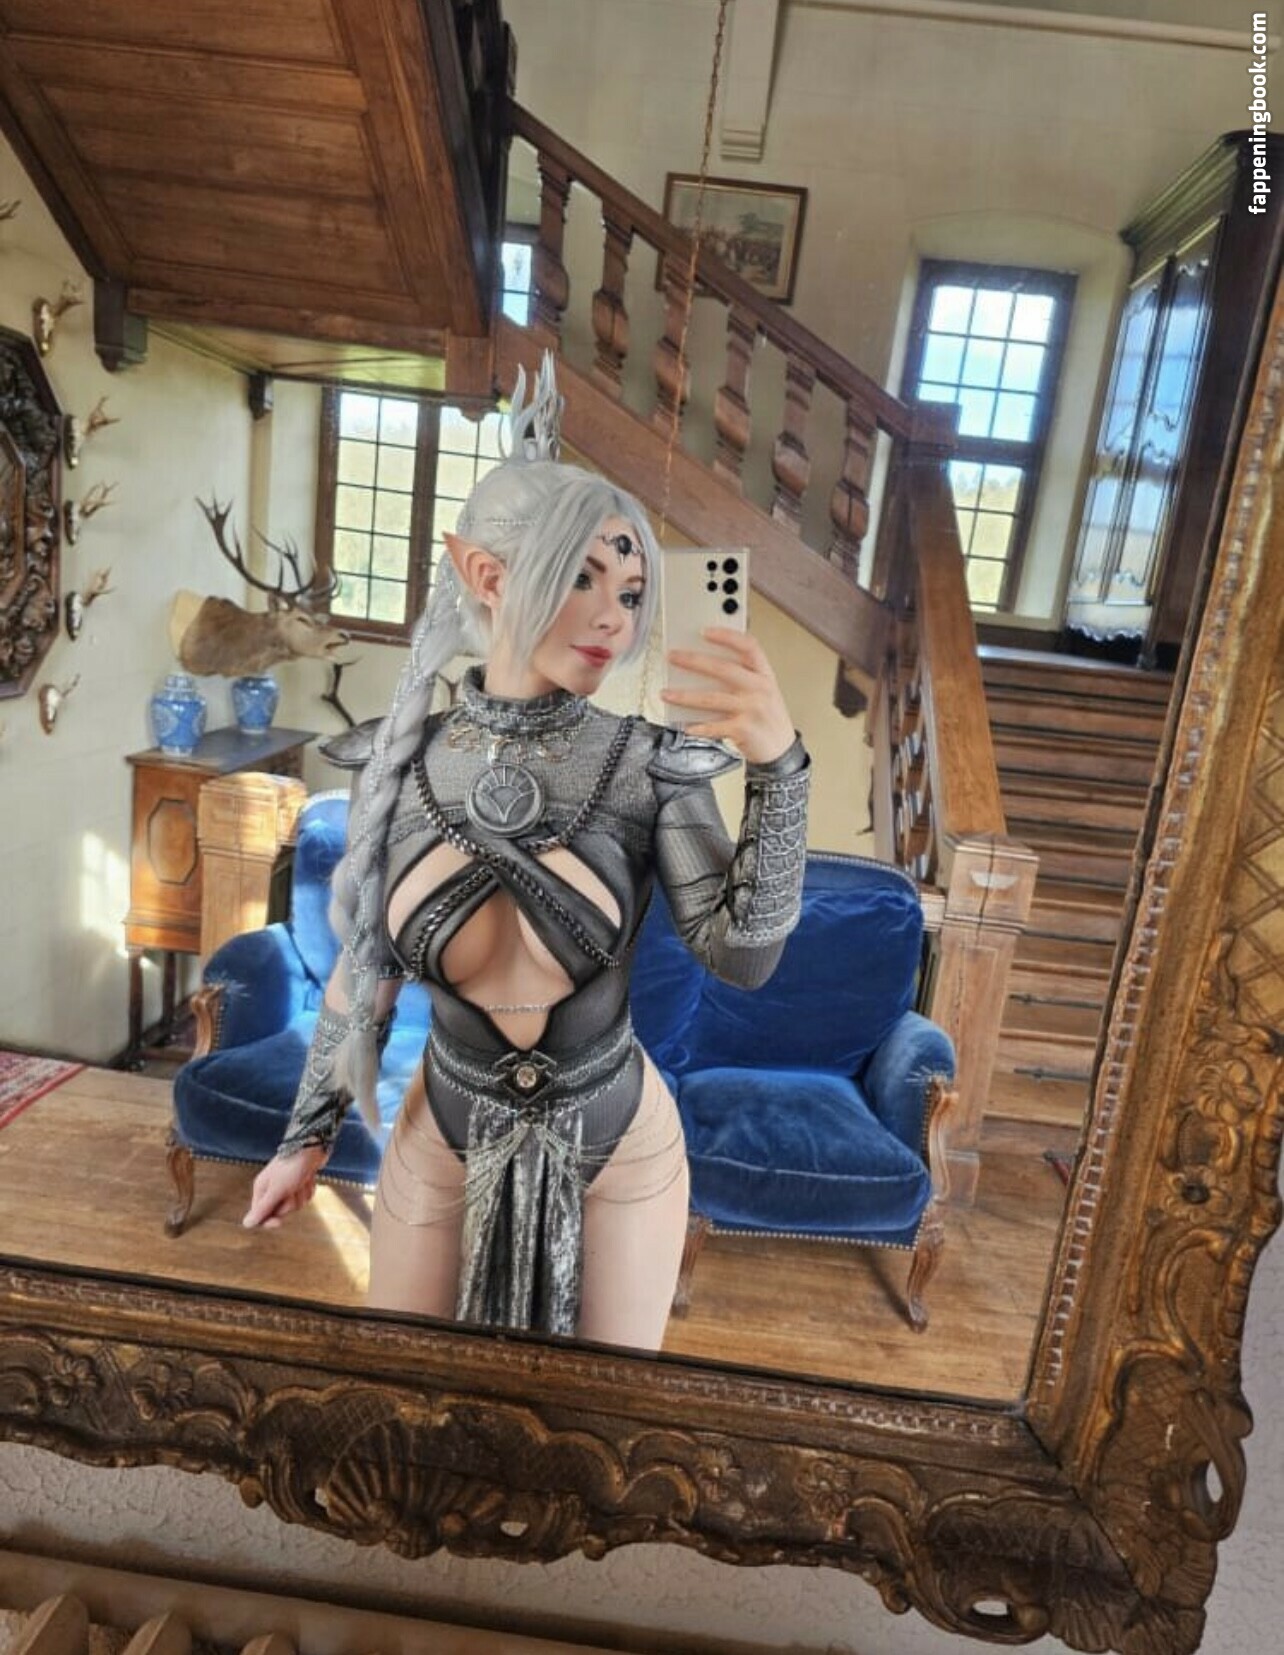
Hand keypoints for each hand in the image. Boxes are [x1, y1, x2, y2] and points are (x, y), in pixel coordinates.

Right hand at [243, 1145, 327, 1229]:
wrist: (312, 1148)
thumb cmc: (292, 1166)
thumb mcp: (276, 1190)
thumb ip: (262, 1208)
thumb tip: (246, 1224)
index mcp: (262, 1189)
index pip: (261, 1215)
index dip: (269, 1221)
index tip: (279, 1222)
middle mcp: (273, 1188)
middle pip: (281, 1211)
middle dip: (290, 1202)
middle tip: (292, 1189)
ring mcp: (288, 1186)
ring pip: (296, 1204)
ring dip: (302, 1194)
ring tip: (302, 1180)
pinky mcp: (301, 1182)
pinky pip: (306, 1196)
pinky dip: (309, 1188)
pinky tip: (309, 1178)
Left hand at [661, 627, 796, 765]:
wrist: (781, 749)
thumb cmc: (766, 716)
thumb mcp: (761, 691)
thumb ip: (740, 676)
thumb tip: (700, 665)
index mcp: (764, 674)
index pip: (749, 647)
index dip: (727, 636)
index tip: (705, 631)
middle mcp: (760, 689)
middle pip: (724, 669)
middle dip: (694, 661)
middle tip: (672, 656)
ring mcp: (752, 709)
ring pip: (713, 698)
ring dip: (685, 696)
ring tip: (666, 693)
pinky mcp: (744, 730)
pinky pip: (714, 727)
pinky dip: (698, 727)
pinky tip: (685, 725)